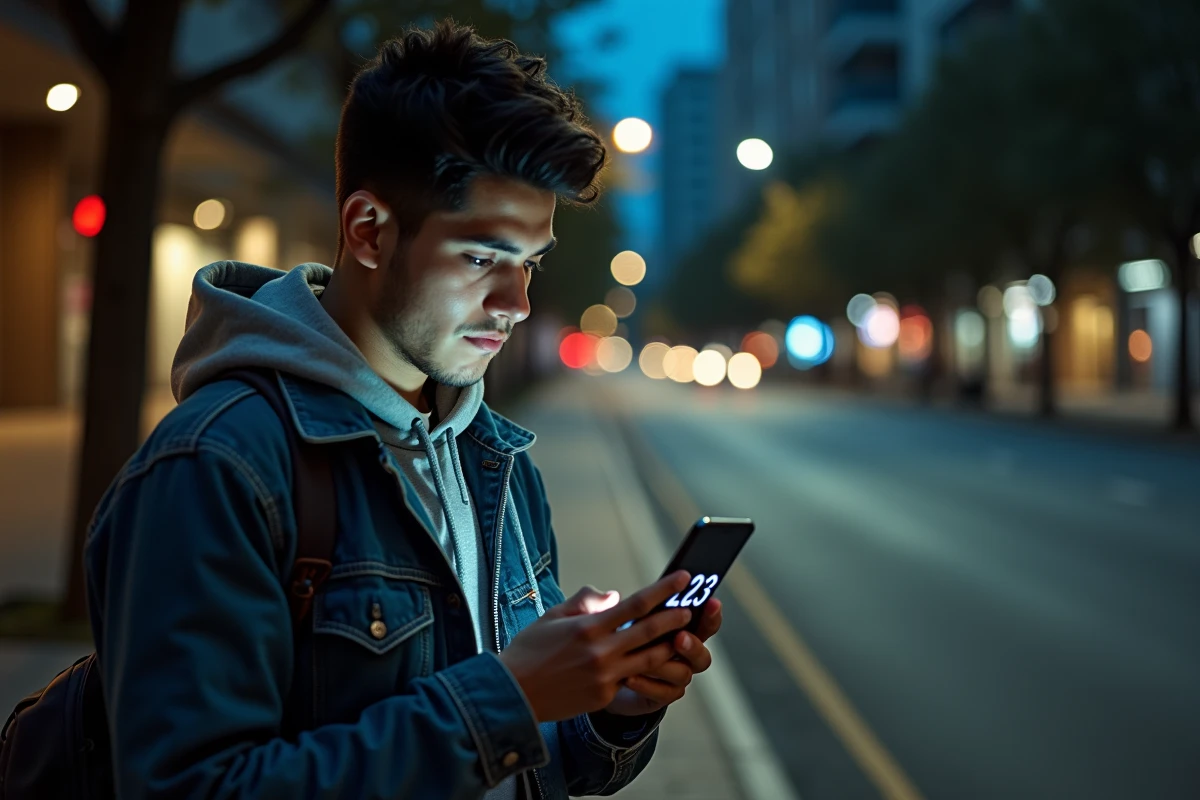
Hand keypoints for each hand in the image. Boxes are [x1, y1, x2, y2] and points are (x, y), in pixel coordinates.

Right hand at [498, 572, 692, 721]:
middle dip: (675, 618)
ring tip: (684, 636)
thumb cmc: (529, 650)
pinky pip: (630, 679)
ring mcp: (604, 676)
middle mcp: (600, 651)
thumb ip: (586, 603)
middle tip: (692, 608)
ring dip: (670, 646)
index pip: (636, 603)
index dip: (664, 589)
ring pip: (649, 659)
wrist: (512, 694)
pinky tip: (654, 661)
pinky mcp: (604, 697)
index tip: (683, 578)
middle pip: (650, 631)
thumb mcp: (552, 616)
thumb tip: (615, 596)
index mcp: (588, 627)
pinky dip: (643, 669)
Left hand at [604, 597, 722, 715]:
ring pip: (683, 673)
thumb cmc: (606, 639)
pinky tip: (629, 678)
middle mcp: (680, 653)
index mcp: (676, 627)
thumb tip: (610, 596)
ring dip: (666, 665)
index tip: (711, 602)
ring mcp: (672, 676)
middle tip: (679, 637)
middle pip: (701, 652)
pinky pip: (664, 694)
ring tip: (646, 660)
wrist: (595, 677)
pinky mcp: (660, 696)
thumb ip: (599, 603)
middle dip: (693, 644)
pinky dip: (648, 685)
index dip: (711, 614)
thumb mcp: (599, 617)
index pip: (703, 621)